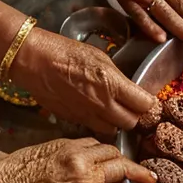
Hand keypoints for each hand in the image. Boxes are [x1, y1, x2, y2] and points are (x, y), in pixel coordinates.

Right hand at [10, 29, 157, 133]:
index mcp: (111, 84)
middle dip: (135, 115)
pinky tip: (95, 111)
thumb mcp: (100, 58)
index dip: (148, 103)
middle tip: (132, 106)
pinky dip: (98, 123)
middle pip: (131, 123)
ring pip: (113, 131)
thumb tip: (131, 91)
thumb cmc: (65, 52)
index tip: (147, 100)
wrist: (34, 61)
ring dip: (116, 123)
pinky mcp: (73, 121)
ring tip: (113, 110)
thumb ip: (118, 79)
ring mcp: (86, 115)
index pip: (144, 105)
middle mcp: (101, 104)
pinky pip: (93, 128)